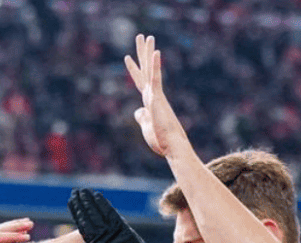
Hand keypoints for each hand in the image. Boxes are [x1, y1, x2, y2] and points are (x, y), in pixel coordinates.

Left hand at [124, 34, 189, 158]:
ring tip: (147, 36)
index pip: (140, 81)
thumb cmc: (162, 140)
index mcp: (149, 101)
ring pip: (151, 70)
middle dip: (142, 52)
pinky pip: (156, 80)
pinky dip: (156, 66)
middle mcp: (153, 95)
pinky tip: (156, 53)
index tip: (127, 56)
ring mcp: (156, 96)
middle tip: (141, 35)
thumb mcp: (147, 126)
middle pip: (146, 69)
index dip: (133, 69)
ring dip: (149, 52)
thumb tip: (137, 111)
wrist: (173, 148)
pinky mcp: (158, 100)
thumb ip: (142, 116)